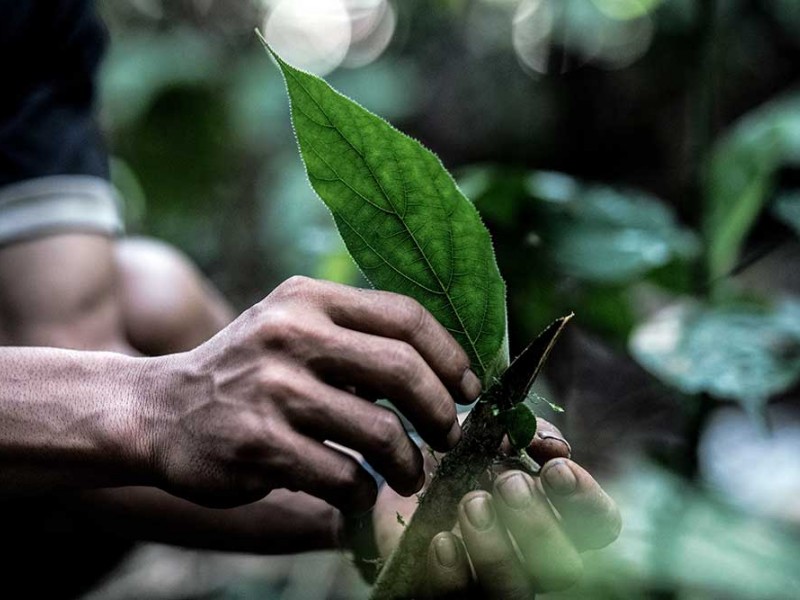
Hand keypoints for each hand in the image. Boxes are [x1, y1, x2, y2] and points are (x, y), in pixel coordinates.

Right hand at [142, 276, 481, 509]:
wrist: (158, 410)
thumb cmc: (246, 373)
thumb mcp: (291, 329)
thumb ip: (354, 337)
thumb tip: (443, 369)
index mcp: (307, 300)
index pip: (404, 316)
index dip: (449, 355)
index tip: (468, 388)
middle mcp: (289, 335)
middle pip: (402, 369)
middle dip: (440, 411)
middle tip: (449, 435)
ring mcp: (272, 390)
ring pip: (380, 432)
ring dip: (409, 463)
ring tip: (410, 474)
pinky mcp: (258, 445)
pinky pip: (343, 477)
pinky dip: (364, 492)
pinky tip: (359, 491)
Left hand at [374, 420, 620, 598]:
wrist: (393, 484)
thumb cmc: (452, 458)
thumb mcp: (485, 432)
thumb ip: (522, 430)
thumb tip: (553, 445)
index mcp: (552, 515)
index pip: (599, 523)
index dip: (586, 499)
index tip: (555, 468)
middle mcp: (531, 559)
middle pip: (565, 565)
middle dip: (539, 522)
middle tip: (508, 483)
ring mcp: (491, 584)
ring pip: (516, 591)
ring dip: (498, 547)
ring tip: (471, 504)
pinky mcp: (450, 597)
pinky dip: (452, 572)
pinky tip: (441, 540)